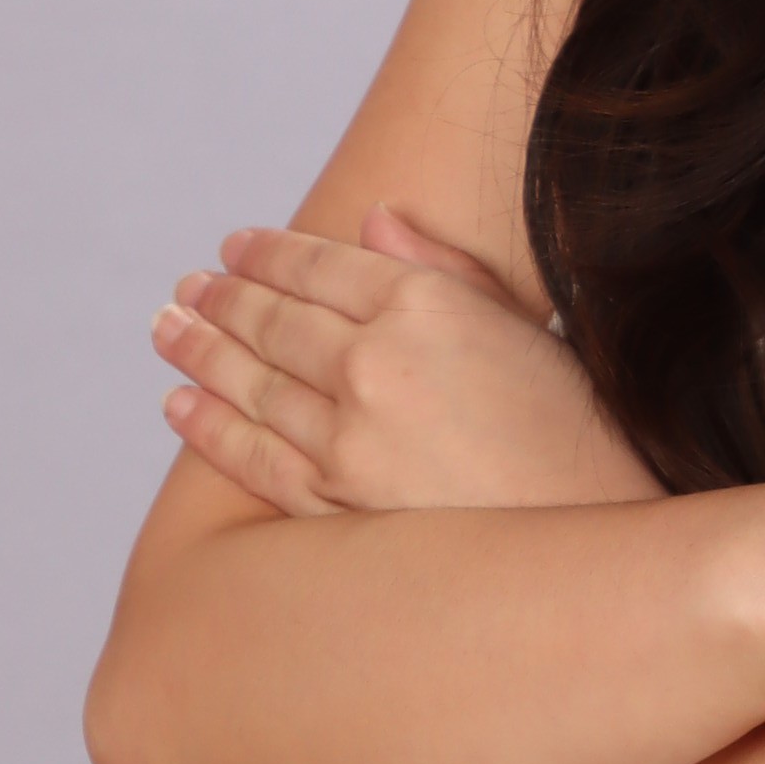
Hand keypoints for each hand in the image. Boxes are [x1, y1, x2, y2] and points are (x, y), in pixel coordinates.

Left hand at [153, 209, 653, 518]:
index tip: (233, 247)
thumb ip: (442, 269)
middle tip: (188, 288)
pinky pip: (254, 457)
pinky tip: (180, 405)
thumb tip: (373, 222)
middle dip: (222, 299)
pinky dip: (209, 427)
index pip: (320, 267)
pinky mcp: (337, 504)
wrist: (595, 541)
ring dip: (201, 351)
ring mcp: (350, 439)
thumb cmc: (576, 430)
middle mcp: (376, 364)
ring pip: (252, 384)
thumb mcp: (520, 326)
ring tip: (169, 330)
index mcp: (425, 306)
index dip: (269, 253)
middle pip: (275, 320)